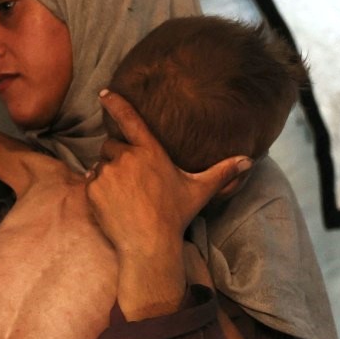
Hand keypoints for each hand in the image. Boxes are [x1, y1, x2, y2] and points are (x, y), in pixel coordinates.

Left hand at [85, 90, 251, 254]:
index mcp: (150, 151)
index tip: (104, 93)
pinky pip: (90, 180)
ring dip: (107, 172)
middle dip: (117, 155)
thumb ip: (222, 172)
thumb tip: (249, 161)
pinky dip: (97, 187)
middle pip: (111, 145)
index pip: (130, 119)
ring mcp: (108, 173)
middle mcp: (127, 158)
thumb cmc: (175, 216)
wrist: (149, 245)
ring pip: (100, 163)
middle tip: (130, 178)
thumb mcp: (200, 190)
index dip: (116, 103)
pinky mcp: (93, 189)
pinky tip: (112, 202)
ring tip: (124, 193)